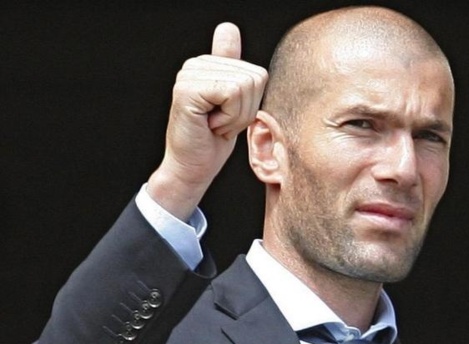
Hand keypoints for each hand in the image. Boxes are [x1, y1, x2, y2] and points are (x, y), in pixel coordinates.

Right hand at [147, 23, 267, 219]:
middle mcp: (195, 64)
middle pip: (254, 79)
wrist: (192, 168)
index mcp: (208, 64)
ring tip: (214, 124)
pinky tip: (210, 125)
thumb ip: (233, 69)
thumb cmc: (212, 142)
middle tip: (221, 123)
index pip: (257, 74)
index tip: (228, 117)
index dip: (252, 104)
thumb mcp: (233, 104)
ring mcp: (189, 75)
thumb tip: (228, 27)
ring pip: (244, 87)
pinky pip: (232, 94)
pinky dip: (228, 118)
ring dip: (236, 116)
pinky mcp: (187, 89)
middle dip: (245, 111)